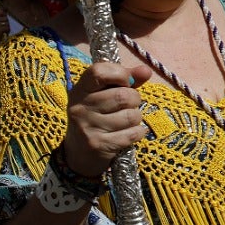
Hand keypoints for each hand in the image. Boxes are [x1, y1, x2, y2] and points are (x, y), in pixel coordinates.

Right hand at [0, 9, 10, 49]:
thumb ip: (1, 15)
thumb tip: (6, 8)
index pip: (2, 12)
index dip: (4, 18)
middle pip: (6, 18)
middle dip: (6, 23)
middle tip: (0, 28)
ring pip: (7, 23)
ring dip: (6, 28)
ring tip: (1, 31)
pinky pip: (7, 28)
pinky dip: (7, 31)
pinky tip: (2, 33)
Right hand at [61, 60, 151, 178]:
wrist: (78, 153)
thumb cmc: (96, 116)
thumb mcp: (103, 94)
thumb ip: (125, 80)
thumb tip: (146, 71)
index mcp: (80, 90)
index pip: (99, 71)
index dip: (120, 74)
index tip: (125, 82)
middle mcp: (80, 107)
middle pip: (123, 96)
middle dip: (134, 100)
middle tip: (127, 106)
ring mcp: (88, 127)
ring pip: (131, 116)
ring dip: (135, 118)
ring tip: (125, 121)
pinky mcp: (99, 145)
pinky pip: (133, 133)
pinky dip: (137, 133)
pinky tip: (127, 133)